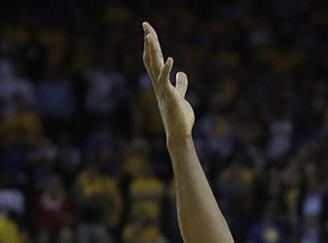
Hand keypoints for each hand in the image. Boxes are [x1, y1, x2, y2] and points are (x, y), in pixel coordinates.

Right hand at [142, 22, 194, 145]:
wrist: (179, 133)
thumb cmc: (179, 117)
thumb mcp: (181, 96)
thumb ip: (180, 84)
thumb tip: (181, 73)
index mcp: (161, 83)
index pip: (154, 60)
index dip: (151, 46)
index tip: (149, 31)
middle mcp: (158, 84)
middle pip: (151, 59)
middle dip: (149, 42)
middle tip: (145, 25)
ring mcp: (162, 90)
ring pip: (155, 67)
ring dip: (152, 51)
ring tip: (149, 35)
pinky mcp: (170, 97)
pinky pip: (166, 81)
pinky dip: (167, 70)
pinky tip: (170, 59)